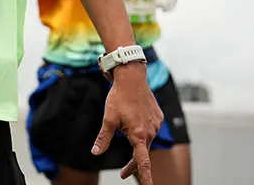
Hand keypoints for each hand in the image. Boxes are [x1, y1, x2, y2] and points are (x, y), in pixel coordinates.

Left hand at [92, 63, 163, 182]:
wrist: (132, 78)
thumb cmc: (119, 98)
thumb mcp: (108, 119)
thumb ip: (103, 138)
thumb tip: (95, 153)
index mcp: (139, 135)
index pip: (142, 162)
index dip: (145, 177)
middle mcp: (150, 132)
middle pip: (142, 154)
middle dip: (133, 165)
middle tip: (123, 174)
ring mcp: (156, 125)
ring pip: (145, 141)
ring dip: (137, 144)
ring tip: (125, 129)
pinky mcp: (158, 118)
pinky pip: (150, 129)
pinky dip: (142, 131)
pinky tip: (135, 120)